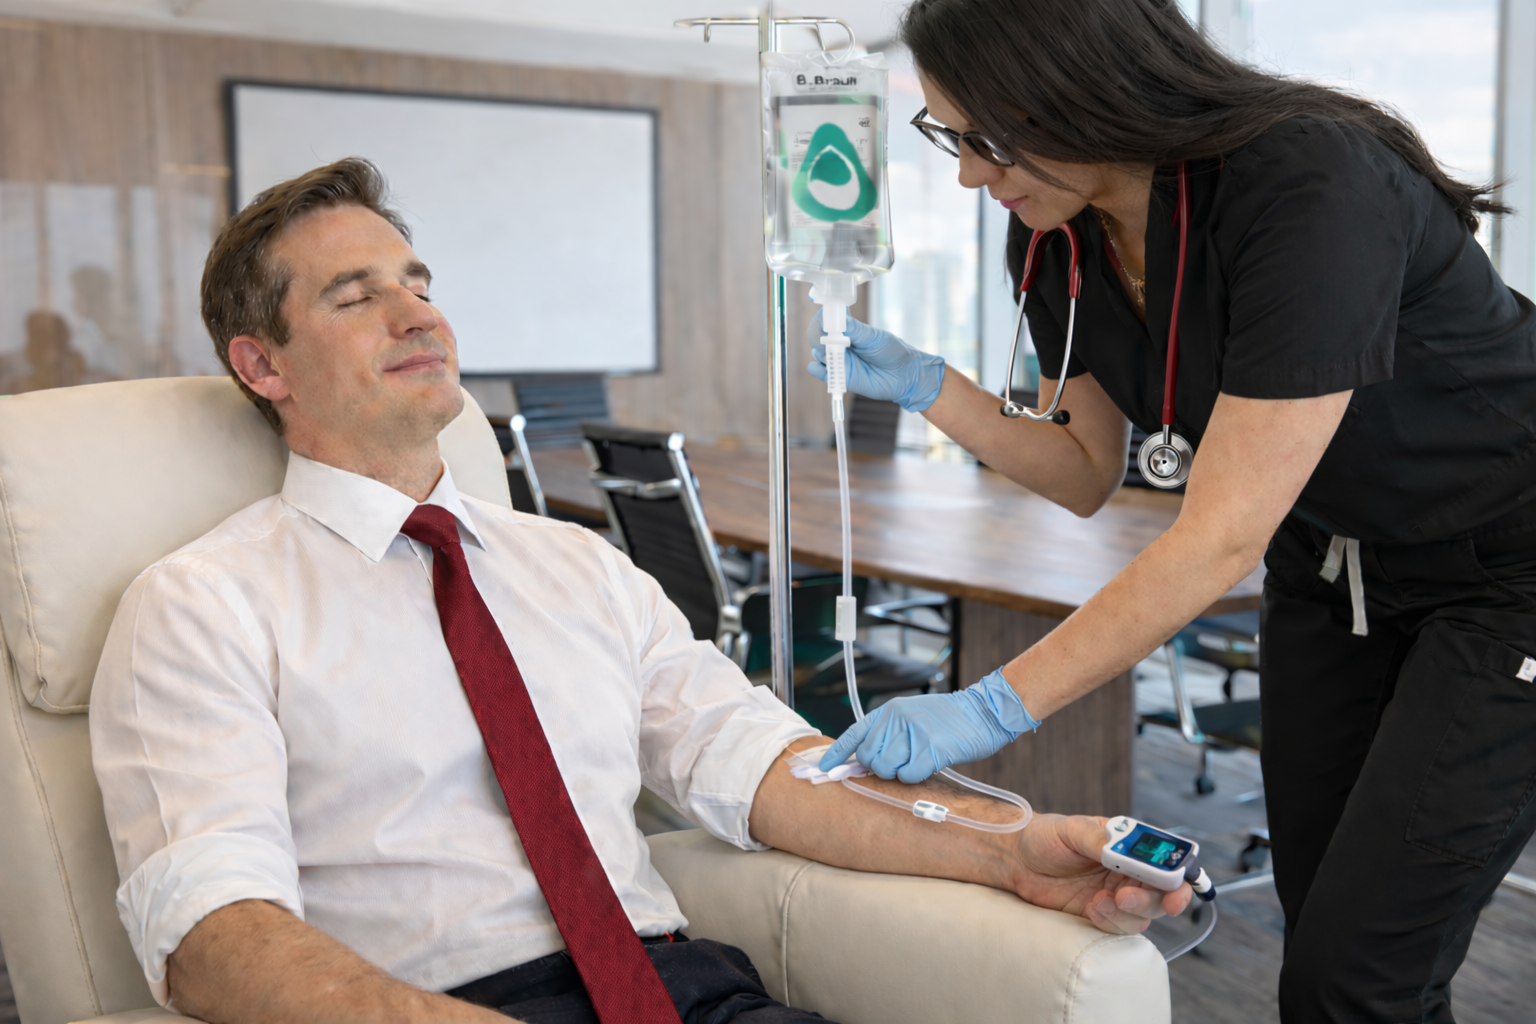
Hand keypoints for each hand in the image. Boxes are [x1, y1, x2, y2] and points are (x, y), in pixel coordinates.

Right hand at [806, 310, 944, 412]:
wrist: (904, 375)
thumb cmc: (892, 351)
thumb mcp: (874, 337)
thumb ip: (854, 329)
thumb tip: (837, 319)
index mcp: (849, 331)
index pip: (828, 322)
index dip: (824, 320)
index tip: (825, 319)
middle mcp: (841, 345)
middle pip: (820, 338)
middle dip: (820, 337)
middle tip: (829, 338)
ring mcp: (840, 361)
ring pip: (818, 354)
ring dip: (820, 353)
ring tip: (831, 354)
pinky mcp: (840, 377)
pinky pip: (821, 373)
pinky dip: (817, 369)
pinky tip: (822, 366)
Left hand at [820, 668, 1038, 781]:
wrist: (984, 713)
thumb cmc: (949, 720)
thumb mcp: (912, 717)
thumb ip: (889, 734)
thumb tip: (865, 761)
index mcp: (889, 711)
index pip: (854, 734)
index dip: (836, 753)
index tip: (824, 768)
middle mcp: (896, 719)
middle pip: (868, 758)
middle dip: (880, 768)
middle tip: (902, 762)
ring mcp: (913, 732)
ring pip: (886, 769)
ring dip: (900, 772)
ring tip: (919, 759)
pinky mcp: (931, 748)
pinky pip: (909, 776)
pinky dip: (917, 776)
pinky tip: (930, 764)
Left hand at [1013, 814, 1192, 933]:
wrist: (1017, 860)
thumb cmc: (1046, 837)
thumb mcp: (1072, 830)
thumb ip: (1099, 840)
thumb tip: (1122, 851)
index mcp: (1130, 846)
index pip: (1167, 861)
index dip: (1180, 875)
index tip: (1176, 887)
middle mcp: (1130, 873)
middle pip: (1164, 894)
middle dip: (1154, 901)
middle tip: (1126, 898)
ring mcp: (1117, 895)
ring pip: (1144, 915)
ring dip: (1127, 913)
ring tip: (1099, 901)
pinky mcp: (1101, 915)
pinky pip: (1120, 927)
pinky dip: (1110, 922)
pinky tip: (1092, 908)